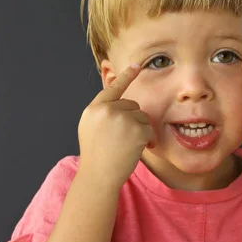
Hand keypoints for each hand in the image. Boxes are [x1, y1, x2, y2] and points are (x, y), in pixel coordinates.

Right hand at [77, 64, 154, 188]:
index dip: (126, 75)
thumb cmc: (97, 157)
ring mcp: (121, 118)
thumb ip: (103, 114)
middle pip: (132, 105)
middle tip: (124, 139)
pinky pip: (149, 129)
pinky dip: (148, 140)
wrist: (99, 176)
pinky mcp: (136, 129)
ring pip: (142, 116)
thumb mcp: (91, 129)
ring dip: (141, 130)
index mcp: (94, 109)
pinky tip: (138, 150)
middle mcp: (107, 109)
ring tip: (128, 146)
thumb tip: (119, 103)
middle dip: (133, 120)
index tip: (138, 65)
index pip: (113, 88)